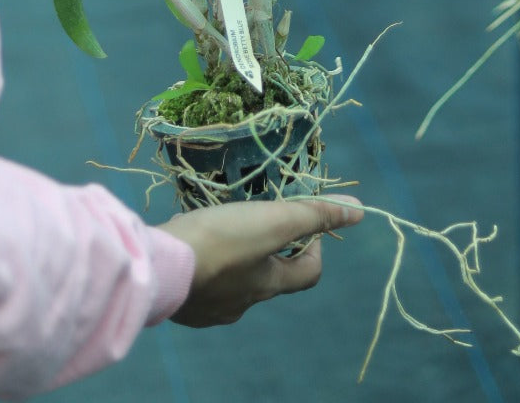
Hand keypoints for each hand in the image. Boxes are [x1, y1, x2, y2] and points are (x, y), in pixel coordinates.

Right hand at [159, 195, 364, 326]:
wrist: (160, 266)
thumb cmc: (221, 241)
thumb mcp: (272, 221)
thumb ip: (314, 215)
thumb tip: (359, 211)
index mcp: (268, 285)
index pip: (308, 272)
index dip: (315, 244)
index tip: (303, 218)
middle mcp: (242, 303)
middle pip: (270, 275)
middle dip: (270, 246)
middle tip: (257, 215)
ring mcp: (210, 308)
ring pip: (234, 280)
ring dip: (236, 255)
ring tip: (222, 224)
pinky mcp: (183, 302)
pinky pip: (203, 282)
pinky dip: (206, 264)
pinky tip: (194, 243)